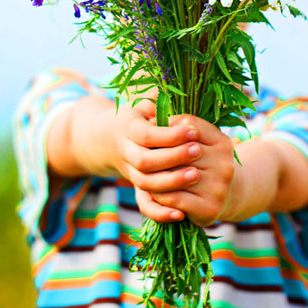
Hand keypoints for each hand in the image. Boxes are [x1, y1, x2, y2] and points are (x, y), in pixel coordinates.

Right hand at [102, 102, 207, 222]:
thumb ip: (160, 101)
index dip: (170, 135)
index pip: (147, 134)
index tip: (193, 130)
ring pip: (146, 183)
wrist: (110, 140)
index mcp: (127, 128)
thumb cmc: (138, 118)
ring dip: (171, 181)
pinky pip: (145, 205)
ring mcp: (130, 173)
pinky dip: (161, 212)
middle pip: (146, 160)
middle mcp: (125, 152)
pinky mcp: (136, 190)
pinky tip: (182, 213)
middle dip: (173, 156)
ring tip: (197, 174)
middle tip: (198, 150)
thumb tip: (182, 94)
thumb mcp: (145, 104)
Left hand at [147, 114, 237, 226]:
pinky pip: (174, 198)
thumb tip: (154, 120)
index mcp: (222, 143)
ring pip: (174, 176)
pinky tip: (153, 191)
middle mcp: (225, 164)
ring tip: (143, 172)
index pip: (189, 126)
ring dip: (155, 175)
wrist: (224, 198)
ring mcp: (219, 187)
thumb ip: (182, 127)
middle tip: (140, 151)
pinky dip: (159, 195)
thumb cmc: (203, 164)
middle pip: (180, 153)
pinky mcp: (210, 208)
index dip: (166, 127)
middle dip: (157, 152)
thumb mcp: (200, 141)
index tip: (150, 127)